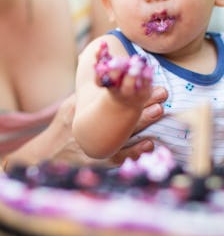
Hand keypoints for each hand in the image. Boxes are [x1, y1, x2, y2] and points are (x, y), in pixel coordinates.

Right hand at [3, 87, 167, 171]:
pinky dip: (135, 151)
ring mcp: (96, 144)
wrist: (49, 156)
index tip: (146, 77)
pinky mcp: (100, 161)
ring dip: (143, 121)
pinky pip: (120, 156)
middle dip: (142, 101)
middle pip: (121, 112)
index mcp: (84, 109)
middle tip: (161, 93)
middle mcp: (90, 125)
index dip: (130, 87)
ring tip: (159, 111)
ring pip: (123, 132)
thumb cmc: (65, 128)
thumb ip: (89, 94)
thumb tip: (106, 74)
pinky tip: (150, 144)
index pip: (111, 96)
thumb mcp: (72, 107)